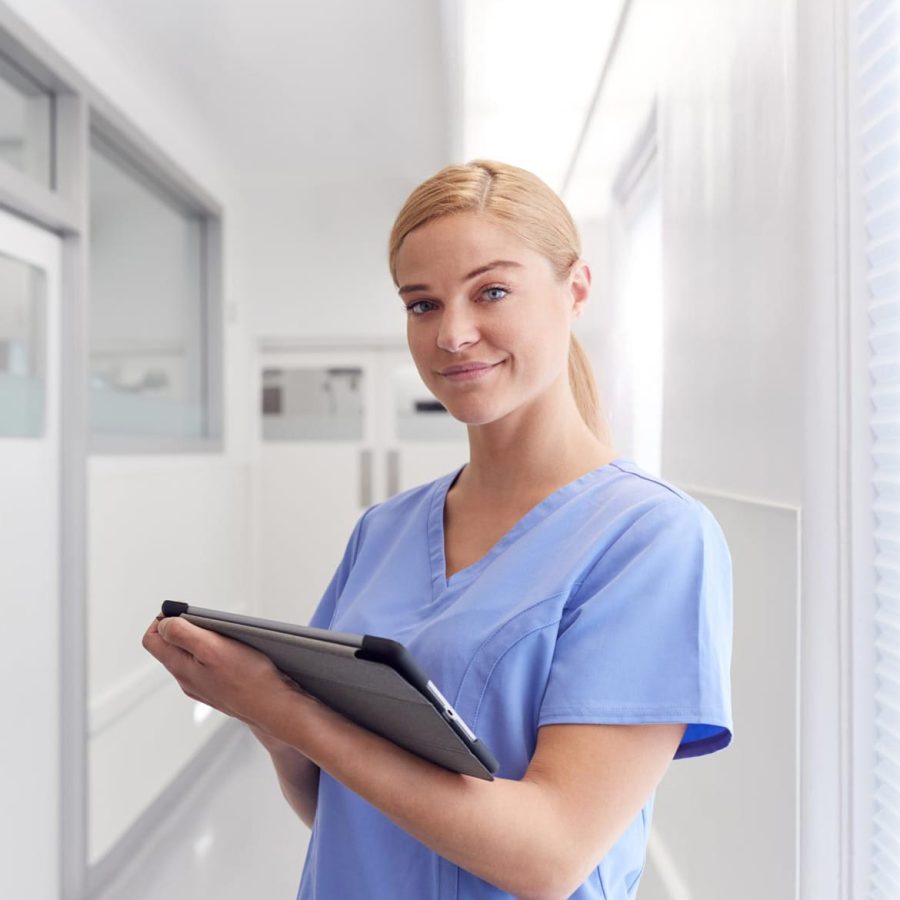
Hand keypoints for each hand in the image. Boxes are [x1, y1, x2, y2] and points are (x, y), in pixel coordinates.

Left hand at [142, 614, 299, 728]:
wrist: (272, 707)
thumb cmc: (247, 678)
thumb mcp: (211, 647)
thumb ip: (182, 633)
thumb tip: (163, 623)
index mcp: (179, 666)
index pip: (151, 639)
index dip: (163, 620)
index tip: (185, 613)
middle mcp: (186, 678)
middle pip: (170, 646)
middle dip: (185, 628)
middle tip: (209, 622)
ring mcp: (201, 686)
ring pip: (189, 656)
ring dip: (202, 640)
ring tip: (224, 636)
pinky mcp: (218, 689)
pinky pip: (207, 666)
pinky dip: (215, 653)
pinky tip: (234, 653)